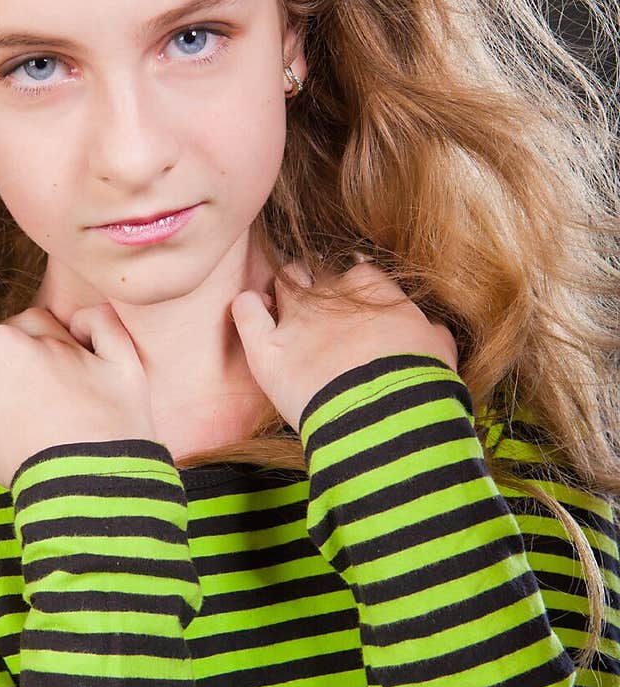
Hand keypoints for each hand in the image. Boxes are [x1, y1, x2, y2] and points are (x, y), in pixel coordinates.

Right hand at [0, 304, 156, 487]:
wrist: (93, 479)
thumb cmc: (26, 457)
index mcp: (1, 350)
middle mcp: (43, 340)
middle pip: (8, 332)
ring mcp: (85, 350)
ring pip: (53, 324)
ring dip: (35, 337)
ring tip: (27, 359)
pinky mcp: (121, 366)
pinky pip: (105, 328)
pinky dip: (91, 326)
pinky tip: (81, 336)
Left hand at [230, 258, 458, 432]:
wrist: (388, 417)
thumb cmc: (420, 383)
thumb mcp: (440, 348)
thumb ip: (430, 330)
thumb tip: (430, 329)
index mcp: (373, 288)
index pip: (358, 272)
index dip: (356, 289)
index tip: (358, 309)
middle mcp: (331, 293)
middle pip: (317, 270)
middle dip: (317, 284)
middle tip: (321, 311)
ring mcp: (296, 318)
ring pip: (283, 280)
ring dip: (284, 290)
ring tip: (288, 311)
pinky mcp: (267, 349)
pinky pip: (245, 309)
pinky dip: (248, 307)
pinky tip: (256, 317)